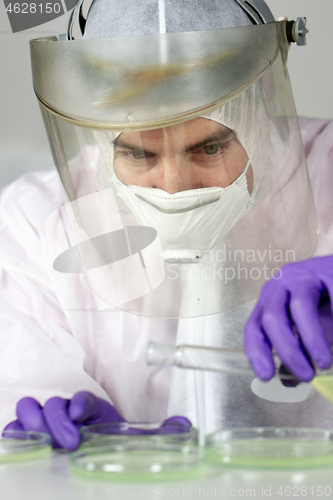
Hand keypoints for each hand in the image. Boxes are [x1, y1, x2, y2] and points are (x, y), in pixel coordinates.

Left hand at [3, 391, 124, 450]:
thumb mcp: (59, 460)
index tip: (33, 446)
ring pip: (53, 404)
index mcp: (37, 430)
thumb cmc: (82, 456)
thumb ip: (39, 449)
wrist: (115, 449)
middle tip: (51, 443)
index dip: (18, 432)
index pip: (15, 425)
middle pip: (27, 406)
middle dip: (35, 424)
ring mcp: (69, 408)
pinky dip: (78, 406)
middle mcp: (49, 416)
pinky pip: (81, 398)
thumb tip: (21, 438)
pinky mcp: (91, 404)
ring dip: (59, 422)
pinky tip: (79, 417)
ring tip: (73, 442)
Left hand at [244, 256, 332, 381]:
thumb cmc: (326, 300)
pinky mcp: (328, 269)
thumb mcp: (308, 326)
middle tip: (305, 375)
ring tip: (325, 362)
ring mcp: (305, 274)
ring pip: (300, 306)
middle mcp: (282, 284)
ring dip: (312, 340)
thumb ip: (297, 349)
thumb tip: (287, 380)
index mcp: (271, 299)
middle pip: (272, 317)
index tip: (265, 375)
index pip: (254, 326)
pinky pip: (331, 298)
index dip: (256, 351)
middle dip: (287, 351)